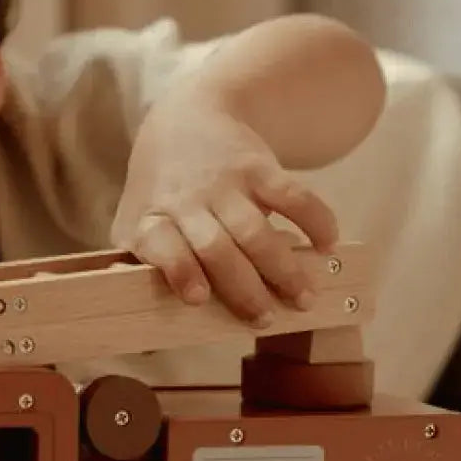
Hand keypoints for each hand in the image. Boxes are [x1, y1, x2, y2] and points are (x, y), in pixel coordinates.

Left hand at [110, 91, 338, 325]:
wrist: (187, 117)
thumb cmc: (161, 189)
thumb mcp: (134, 222)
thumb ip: (140, 272)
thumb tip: (142, 343)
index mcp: (151, 220)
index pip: (160, 245)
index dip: (179, 270)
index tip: (198, 297)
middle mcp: (186, 201)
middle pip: (215, 247)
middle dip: (243, 286)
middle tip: (266, 318)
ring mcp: (224, 183)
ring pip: (255, 230)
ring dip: (283, 267)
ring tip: (305, 297)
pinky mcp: (258, 166)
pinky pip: (291, 194)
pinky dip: (314, 220)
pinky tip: (326, 244)